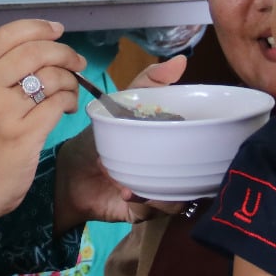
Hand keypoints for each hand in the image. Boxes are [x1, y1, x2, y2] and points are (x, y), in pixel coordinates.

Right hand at [0, 19, 86, 239]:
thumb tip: (44, 50)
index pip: (6, 35)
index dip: (37, 27)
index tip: (58, 31)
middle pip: (33, 51)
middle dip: (63, 52)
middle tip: (77, 61)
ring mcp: (3, 112)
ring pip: (50, 76)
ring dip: (70, 79)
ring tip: (71, 91)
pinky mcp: (23, 134)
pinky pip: (58, 103)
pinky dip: (70, 100)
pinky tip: (69, 108)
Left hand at [54, 54, 192, 229]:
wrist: (67, 172)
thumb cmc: (97, 138)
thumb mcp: (122, 105)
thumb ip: (149, 82)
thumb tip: (181, 60)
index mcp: (170, 147)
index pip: (200, 148)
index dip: (207, 145)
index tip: (202, 136)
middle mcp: (169, 172)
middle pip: (196, 177)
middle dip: (193, 172)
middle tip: (177, 160)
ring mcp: (156, 193)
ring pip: (178, 199)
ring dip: (168, 193)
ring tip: (148, 181)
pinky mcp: (141, 212)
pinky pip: (153, 214)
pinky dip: (144, 205)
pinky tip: (129, 193)